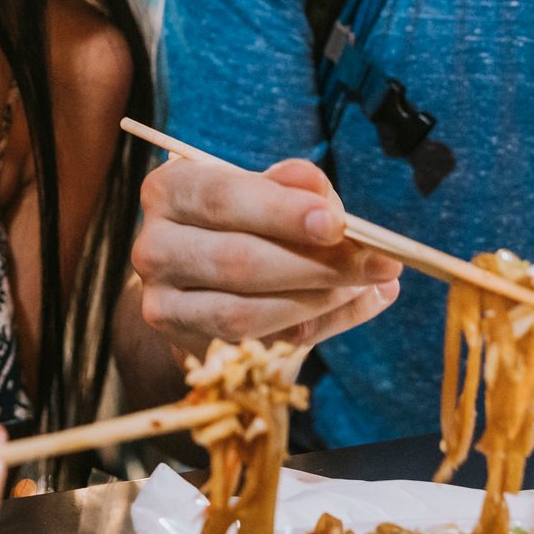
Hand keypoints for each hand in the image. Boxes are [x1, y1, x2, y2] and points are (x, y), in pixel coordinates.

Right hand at [132, 156, 400, 357]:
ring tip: (369, 285)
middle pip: (237, 261)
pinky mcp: (185, 346)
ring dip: (319, 301)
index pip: (222, 198)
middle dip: (317, 265)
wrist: (200, 276)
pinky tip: (352, 305)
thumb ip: (295, 187)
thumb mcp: (265, 190)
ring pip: (245, 313)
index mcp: (169, 190)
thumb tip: (324, 196)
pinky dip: (315, 326)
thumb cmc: (242, 219)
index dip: (281, 212)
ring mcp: (162, 303)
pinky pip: (257, 344)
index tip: (337, 223)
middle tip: (379, 263)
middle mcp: (153, 246)